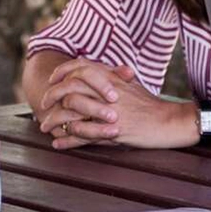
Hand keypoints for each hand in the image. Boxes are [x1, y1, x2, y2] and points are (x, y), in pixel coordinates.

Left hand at [36, 59, 197, 149]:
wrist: (167, 121)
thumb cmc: (150, 104)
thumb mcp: (131, 85)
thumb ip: (112, 77)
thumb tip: (96, 70)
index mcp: (111, 79)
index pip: (79, 68)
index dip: (62, 73)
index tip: (53, 81)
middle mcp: (106, 93)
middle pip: (69, 89)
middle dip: (51, 97)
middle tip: (43, 104)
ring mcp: (107, 113)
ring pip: (71, 113)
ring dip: (54, 120)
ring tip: (44, 127)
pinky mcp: (110, 132)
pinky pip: (82, 136)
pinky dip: (67, 140)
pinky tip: (57, 143)